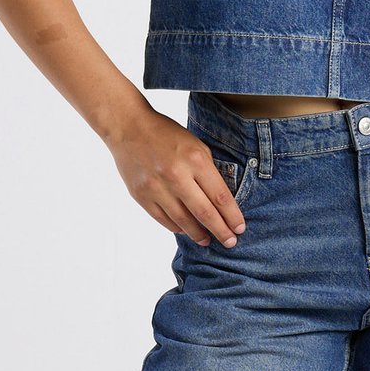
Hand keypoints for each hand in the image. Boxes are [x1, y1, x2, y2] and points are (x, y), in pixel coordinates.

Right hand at [106, 104, 247, 248]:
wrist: (129, 128)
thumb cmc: (166, 133)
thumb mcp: (195, 144)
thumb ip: (208, 170)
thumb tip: (220, 199)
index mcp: (195, 159)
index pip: (220, 196)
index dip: (232, 215)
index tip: (240, 227)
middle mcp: (177, 176)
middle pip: (205, 213)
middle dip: (221, 231)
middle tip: (230, 242)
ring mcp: (157, 188)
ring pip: (183, 221)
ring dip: (198, 234)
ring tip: (208, 241)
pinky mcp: (142, 196)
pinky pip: (164, 219)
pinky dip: (177, 227)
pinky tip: (186, 230)